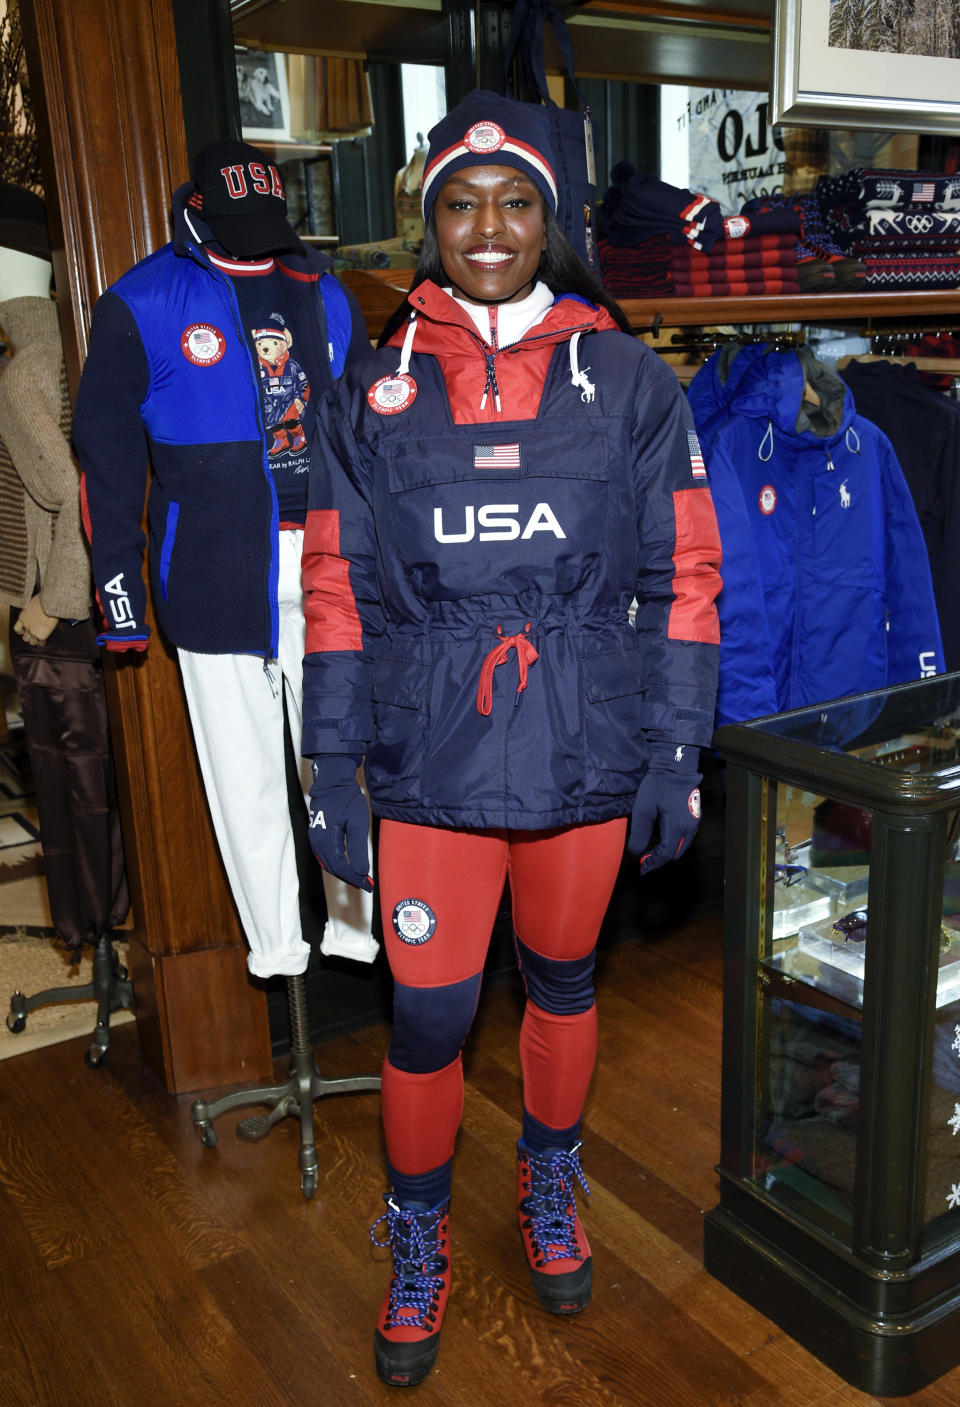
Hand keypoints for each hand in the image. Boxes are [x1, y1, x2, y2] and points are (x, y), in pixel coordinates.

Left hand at [13, 594, 58, 646]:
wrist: (49, 603)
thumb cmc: (43, 599)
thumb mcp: (33, 603)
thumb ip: (32, 608)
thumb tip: (37, 607)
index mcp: (23, 617)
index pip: (17, 628)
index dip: (20, 632)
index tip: (23, 632)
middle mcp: (26, 625)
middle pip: (25, 637)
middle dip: (29, 638)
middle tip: (34, 637)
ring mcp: (33, 631)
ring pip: (32, 642)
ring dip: (35, 641)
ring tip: (39, 641)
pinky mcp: (41, 635)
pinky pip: (41, 643)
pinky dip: (42, 643)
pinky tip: (44, 642)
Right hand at [307, 754, 372, 890]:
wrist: (333, 782)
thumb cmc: (347, 800)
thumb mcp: (357, 824)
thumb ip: (358, 849)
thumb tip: (361, 872)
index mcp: (327, 841)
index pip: (341, 868)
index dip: (355, 879)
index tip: (368, 885)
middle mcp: (317, 843)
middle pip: (333, 869)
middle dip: (350, 878)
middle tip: (366, 885)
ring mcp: (314, 839)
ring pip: (328, 864)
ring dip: (343, 873)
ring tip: (358, 879)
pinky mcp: (316, 835)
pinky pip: (325, 856)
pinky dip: (336, 864)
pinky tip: (346, 865)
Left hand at [627, 742, 701, 872]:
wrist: (676, 765)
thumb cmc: (658, 785)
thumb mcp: (642, 809)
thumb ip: (639, 833)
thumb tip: (636, 853)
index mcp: (678, 827)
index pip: (666, 854)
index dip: (653, 863)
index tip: (641, 868)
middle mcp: (690, 827)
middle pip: (676, 853)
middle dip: (660, 859)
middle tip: (645, 861)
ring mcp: (694, 821)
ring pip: (682, 845)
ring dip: (668, 851)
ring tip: (651, 850)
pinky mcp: (694, 814)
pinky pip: (685, 835)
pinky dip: (674, 841)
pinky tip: (661, 836)